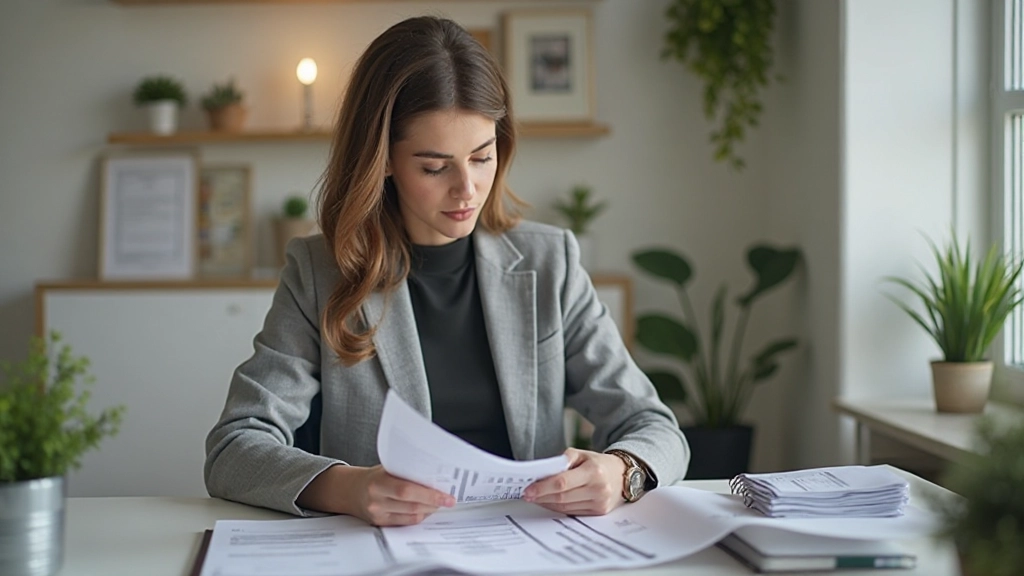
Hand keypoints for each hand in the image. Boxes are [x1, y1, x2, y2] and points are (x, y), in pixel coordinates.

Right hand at [298, 464, 453, 525]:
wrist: (351, 490)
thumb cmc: (373, 476)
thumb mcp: (387, 468)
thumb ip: (406, 472)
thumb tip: (434, 475)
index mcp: (378, 482)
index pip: (407, 490)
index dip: (430, 494)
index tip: (446, 495)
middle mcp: (377, 500)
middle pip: (412, 505)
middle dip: (434, 503)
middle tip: (448, 500)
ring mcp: (378, 514)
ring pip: (411, 516)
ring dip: (429, 510)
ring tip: (439, 503)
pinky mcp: (380, 524)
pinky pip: (405, 523)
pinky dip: (419, 516)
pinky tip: (425, 509)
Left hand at [522, 448, 625, 515]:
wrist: (621, 475)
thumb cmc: (597, 463)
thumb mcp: (582, 454)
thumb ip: (562, 460)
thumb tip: (542, 473)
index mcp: (593, 471)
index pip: (562, 482)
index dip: (543, 487)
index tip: (528, 489)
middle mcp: (598, 488)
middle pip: (562, 497)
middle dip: (541, 497)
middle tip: (527, 494)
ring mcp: (599, 503)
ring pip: (565, 507)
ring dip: (547, 503)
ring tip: (535, 498)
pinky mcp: (598, 512)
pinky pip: (572, 512)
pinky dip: (558, 508)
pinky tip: (549, 502)